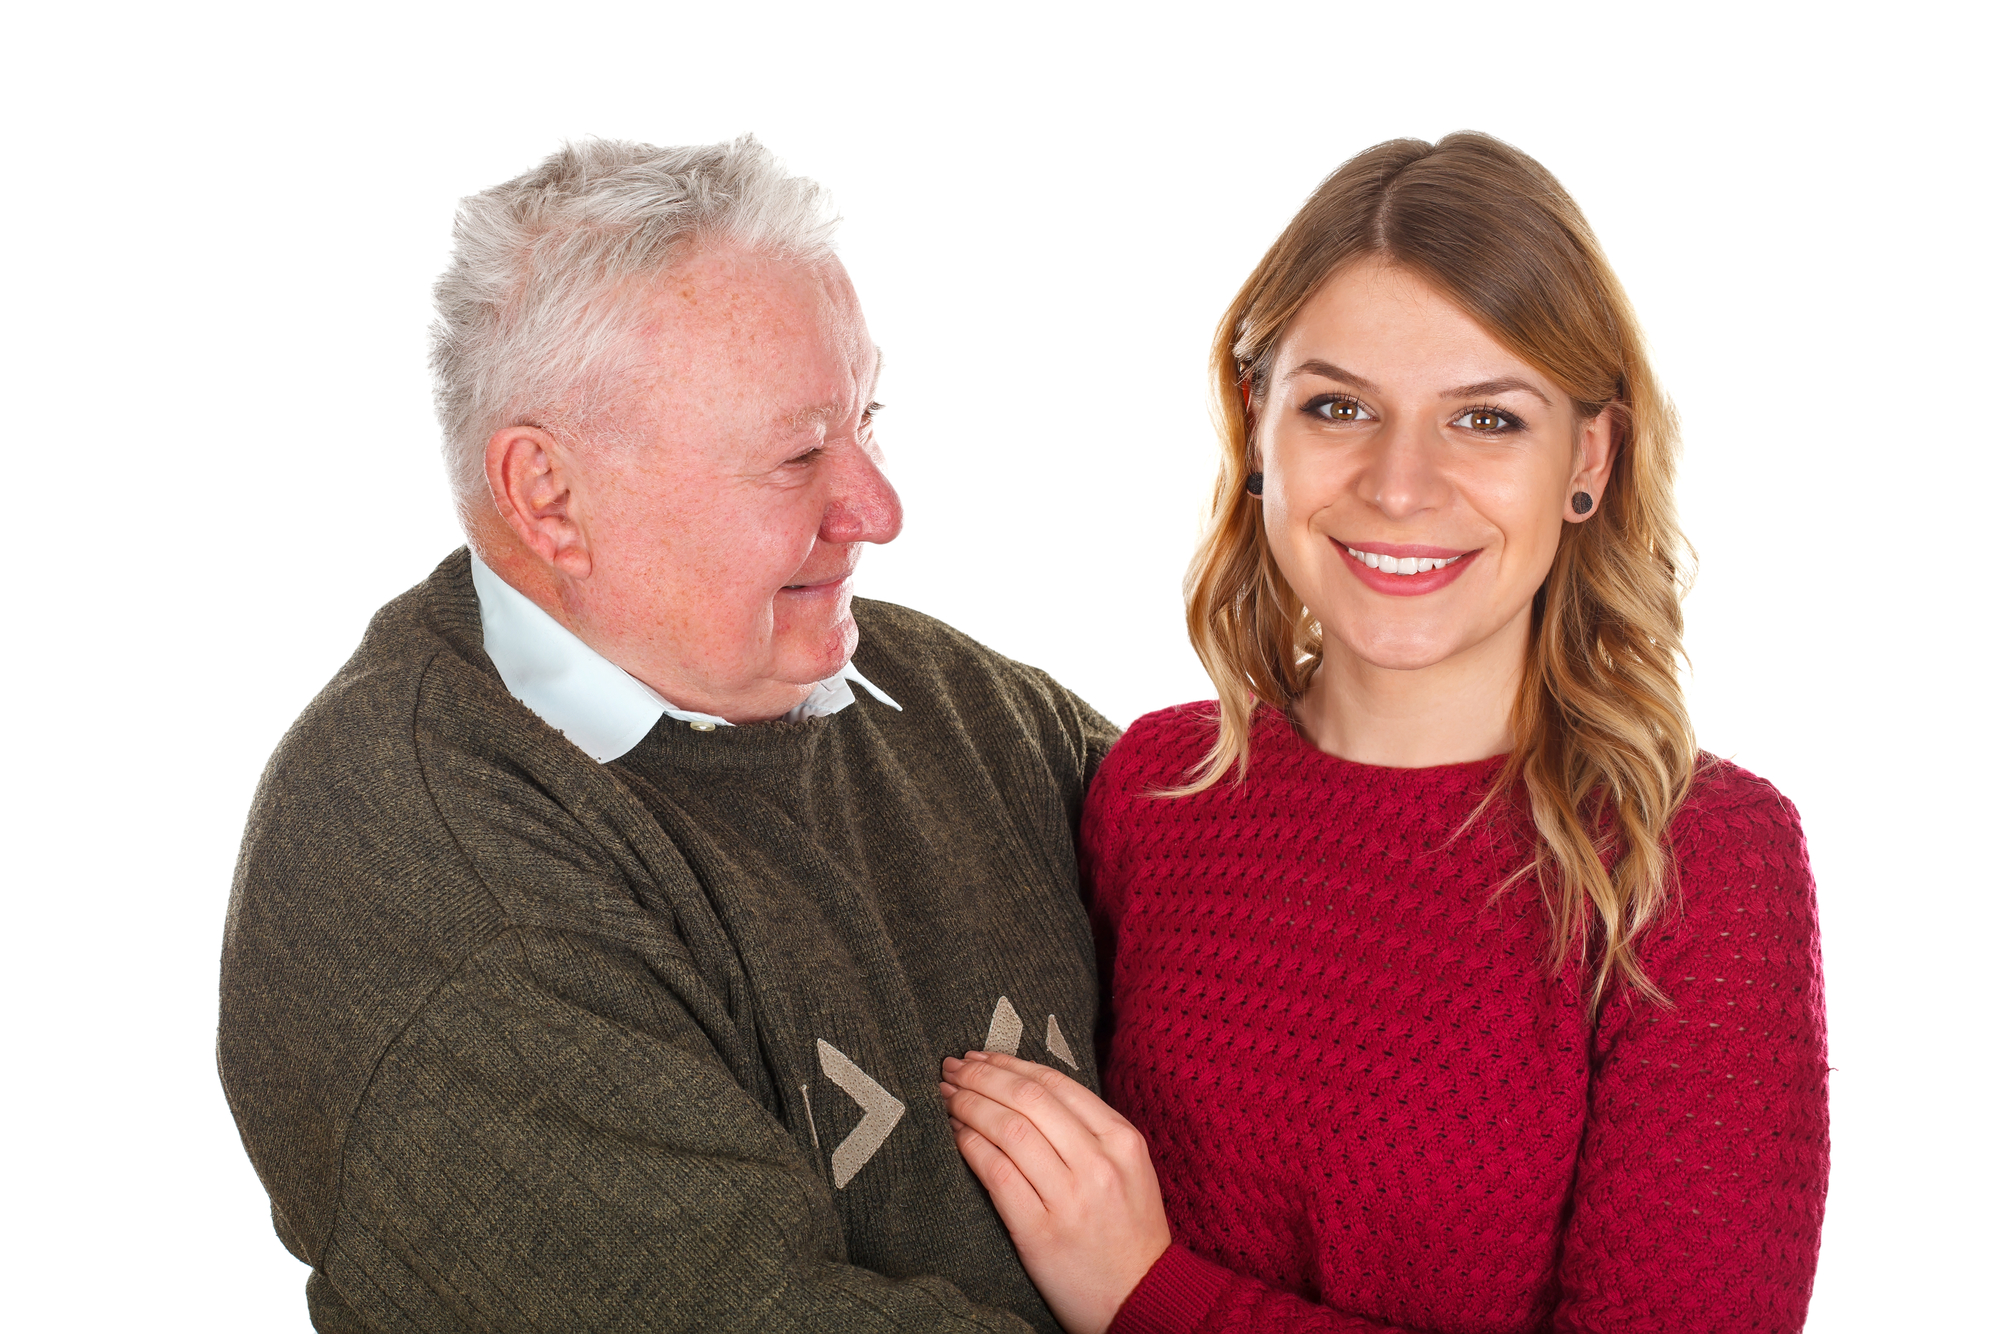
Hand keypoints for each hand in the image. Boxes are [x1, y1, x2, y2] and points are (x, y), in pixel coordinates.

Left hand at [940, 1050, 1170, 1333]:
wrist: (1143, 1298)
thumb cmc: (1129, 1230)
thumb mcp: (1128, 1168)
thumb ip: (1090, 1130)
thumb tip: (1026, 1089)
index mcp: (1122, 1139)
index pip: (1055, 1083)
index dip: (1010, 1064)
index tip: (981, 1057)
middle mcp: (1098, 1162)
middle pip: (1027, 1099)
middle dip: (980, 1077)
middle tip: (951, 1068)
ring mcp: (1070, 1197)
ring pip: (1007, 1129)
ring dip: (968, 1105)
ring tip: (947, 1097)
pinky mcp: (1040, 1231)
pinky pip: (996, 1173)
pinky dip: (970, 1146)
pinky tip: (956, 1135)